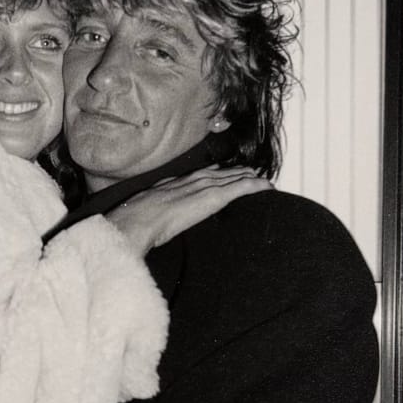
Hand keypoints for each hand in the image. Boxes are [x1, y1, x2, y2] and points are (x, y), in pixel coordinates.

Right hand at [106, 166, 272, 255]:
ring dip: (248, 177)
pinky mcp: (212, 197)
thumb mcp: (143, 215)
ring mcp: (201, 187)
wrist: (137, 221)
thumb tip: (150, 230)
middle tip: (250, 172)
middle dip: (235, 172)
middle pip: (218, 173)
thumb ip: (152, 218)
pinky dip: (255, 186)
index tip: (222, 172)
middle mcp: (189, 181)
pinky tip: (267, 187)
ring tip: (261, 178)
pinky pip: (240, 188)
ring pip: (232, 177)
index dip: (213, 173)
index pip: (199, 175)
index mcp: (173, 184)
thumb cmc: (134, 222)